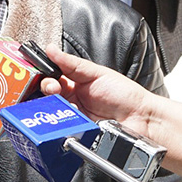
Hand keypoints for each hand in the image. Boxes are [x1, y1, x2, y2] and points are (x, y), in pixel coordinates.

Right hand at [39, 46, 158, 134]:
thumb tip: (51, 50)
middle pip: (45, 95)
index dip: (43, 75)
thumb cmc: (125, 95)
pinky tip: (69, 115)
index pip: (51, 77)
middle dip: (46, 89)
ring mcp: (71, 117)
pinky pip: (58, 128)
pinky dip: (59, 121)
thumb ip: (72, 63)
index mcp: (75, 84)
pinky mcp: (74, 132)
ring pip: (49, 112)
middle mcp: (70, 101)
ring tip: (63, 101)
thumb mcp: (97, 73)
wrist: (140, 119)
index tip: (41, 72)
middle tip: (53, 87)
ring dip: (52, 105)